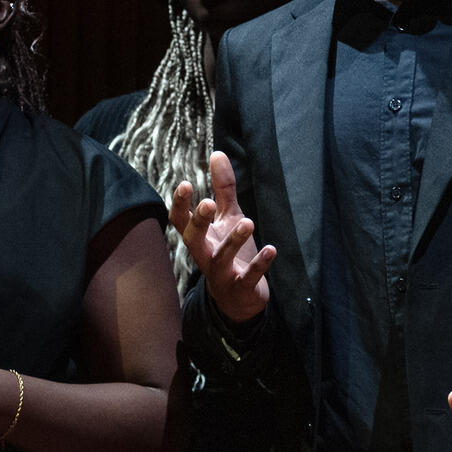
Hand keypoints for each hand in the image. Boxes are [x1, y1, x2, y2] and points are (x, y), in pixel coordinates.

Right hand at [167, 151, 273, 324]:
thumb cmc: (230, 251)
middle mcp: (205, 255)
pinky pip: (247, 277)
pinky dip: (259, 265)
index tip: (185, 184)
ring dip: (233, 241)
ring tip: (248, 222)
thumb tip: (217, 153)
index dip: (180, 205)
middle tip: (207, 203)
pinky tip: (272, 250)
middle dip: (199, 222)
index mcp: (200, 237)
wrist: (239, 298)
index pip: (181, 221)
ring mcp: (222, 273)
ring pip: (221, 258)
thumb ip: (222, 188)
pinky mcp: (240, 287)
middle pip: (194, 239)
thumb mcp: (227, 217)